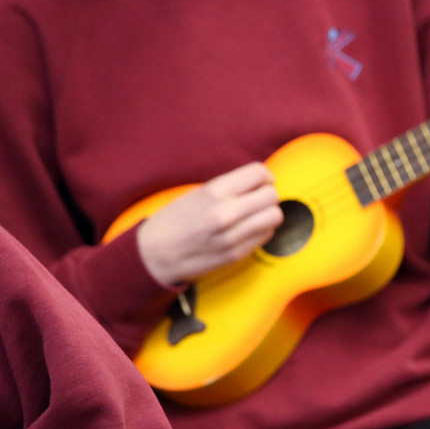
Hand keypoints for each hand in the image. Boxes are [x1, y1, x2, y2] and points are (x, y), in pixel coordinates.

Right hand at [136, 162, 282, 288]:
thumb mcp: (198, 193)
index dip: (264, 177)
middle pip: (272, 196)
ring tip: (254, 216)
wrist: (154, 254)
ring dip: (268, 214)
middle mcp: (226, 213)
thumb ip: (230, 187)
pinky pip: (266, 236)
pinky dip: (261, 231)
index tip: (259, 183)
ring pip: (275, 217)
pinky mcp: (236, 254)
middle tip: (257, 200)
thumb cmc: (175, 219)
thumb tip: (261, 183)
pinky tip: (246, 231)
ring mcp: (232, 236)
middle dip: (268, 196)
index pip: (259, 173)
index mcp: (214, 192)